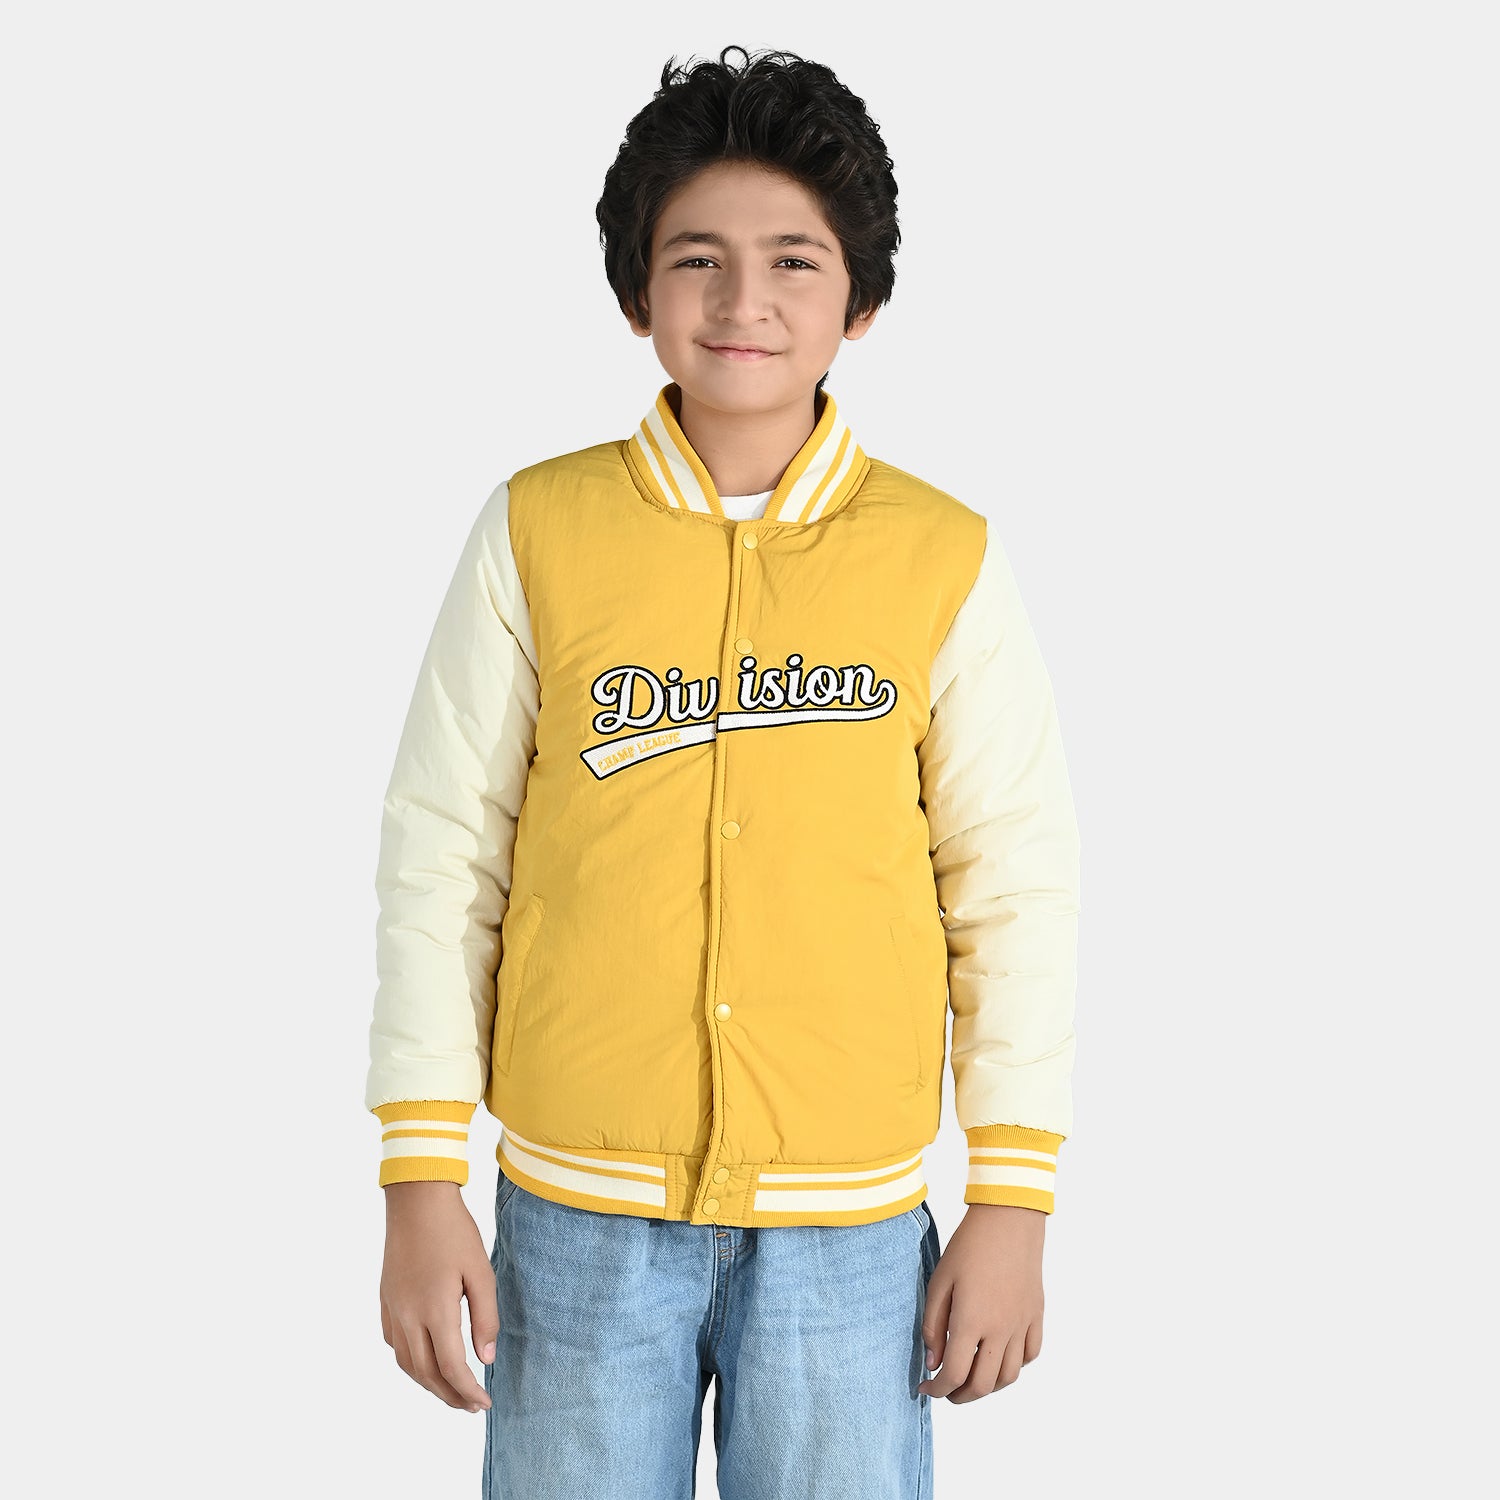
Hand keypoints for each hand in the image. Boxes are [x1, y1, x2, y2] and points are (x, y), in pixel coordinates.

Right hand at [379, 1181, 499, 1412]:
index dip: (469, 1391)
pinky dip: (411, 1363)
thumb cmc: (454, 1232)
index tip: (485, 1403)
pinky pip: (395, 1345)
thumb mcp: (481, 1272)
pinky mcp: (386, 1301)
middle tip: (471, 1406)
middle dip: (450, 1396)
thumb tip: (485, 1359)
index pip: (452, 1368)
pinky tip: (426, 1361)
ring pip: (407, 1364)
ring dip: (429, 1384)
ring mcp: (393, 1310)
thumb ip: (486, 1318)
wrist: (417, 1202)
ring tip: (452, 1391)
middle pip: (427, 1374)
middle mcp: (409, 1316)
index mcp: (436, 1310)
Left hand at [917, 1203, 1044, 1402]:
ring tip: (971, 1378)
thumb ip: (933, 1325)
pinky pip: (1030, 1355)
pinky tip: (998, 1357)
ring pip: (1009, 1376)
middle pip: (983, 1384)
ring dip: (988, 1386)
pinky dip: (1013, 1366)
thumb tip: (933, 1362)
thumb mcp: (940, 1281)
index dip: (937, 1389)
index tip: (926, 1387)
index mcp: (971, 1320)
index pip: (954, 1374)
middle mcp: (1000, 1329)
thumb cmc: (969, 1247)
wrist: (1008, 1221)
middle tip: (946, 1390)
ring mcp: (1022, 1324)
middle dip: (961, 1396)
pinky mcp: (1036, 1316)